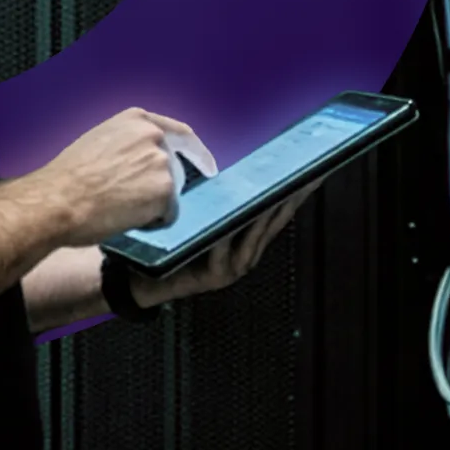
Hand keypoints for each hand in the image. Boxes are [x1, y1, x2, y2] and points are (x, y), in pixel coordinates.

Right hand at [34, 107, 209, 244]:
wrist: (58, 200)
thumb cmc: (66, 178)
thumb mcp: (98, 142)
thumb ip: (127, 146)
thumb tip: (140, 165)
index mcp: (137, 120)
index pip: (181, 134)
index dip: (196, 153)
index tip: (208, 167)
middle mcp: (154, 136)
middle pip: (175, 169)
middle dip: (160, 188)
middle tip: (131, 202)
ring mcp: (162, 163)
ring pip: (170, 193)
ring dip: (151, 205)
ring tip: (117, 207)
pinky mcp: (165, 191)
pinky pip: (168, 215)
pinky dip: (151, 222)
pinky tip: (124, 217)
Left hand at [135, 179, 321, 306]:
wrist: (137, 276)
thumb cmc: (166, 244)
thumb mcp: (196, 215)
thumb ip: (216, 199)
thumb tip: (233, 171)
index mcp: (242, 237)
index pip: (274, 210)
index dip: (294, 191)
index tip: (312, 171)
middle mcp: (242, 253)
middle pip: (273, 222)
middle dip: (290, 199)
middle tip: (305, 177)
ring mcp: (231, 267)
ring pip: (255, 238)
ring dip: (266, 217)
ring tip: (277, 195)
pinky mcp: (214, 277)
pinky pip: (225, 255)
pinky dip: (228, 240)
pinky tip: (230, 225)